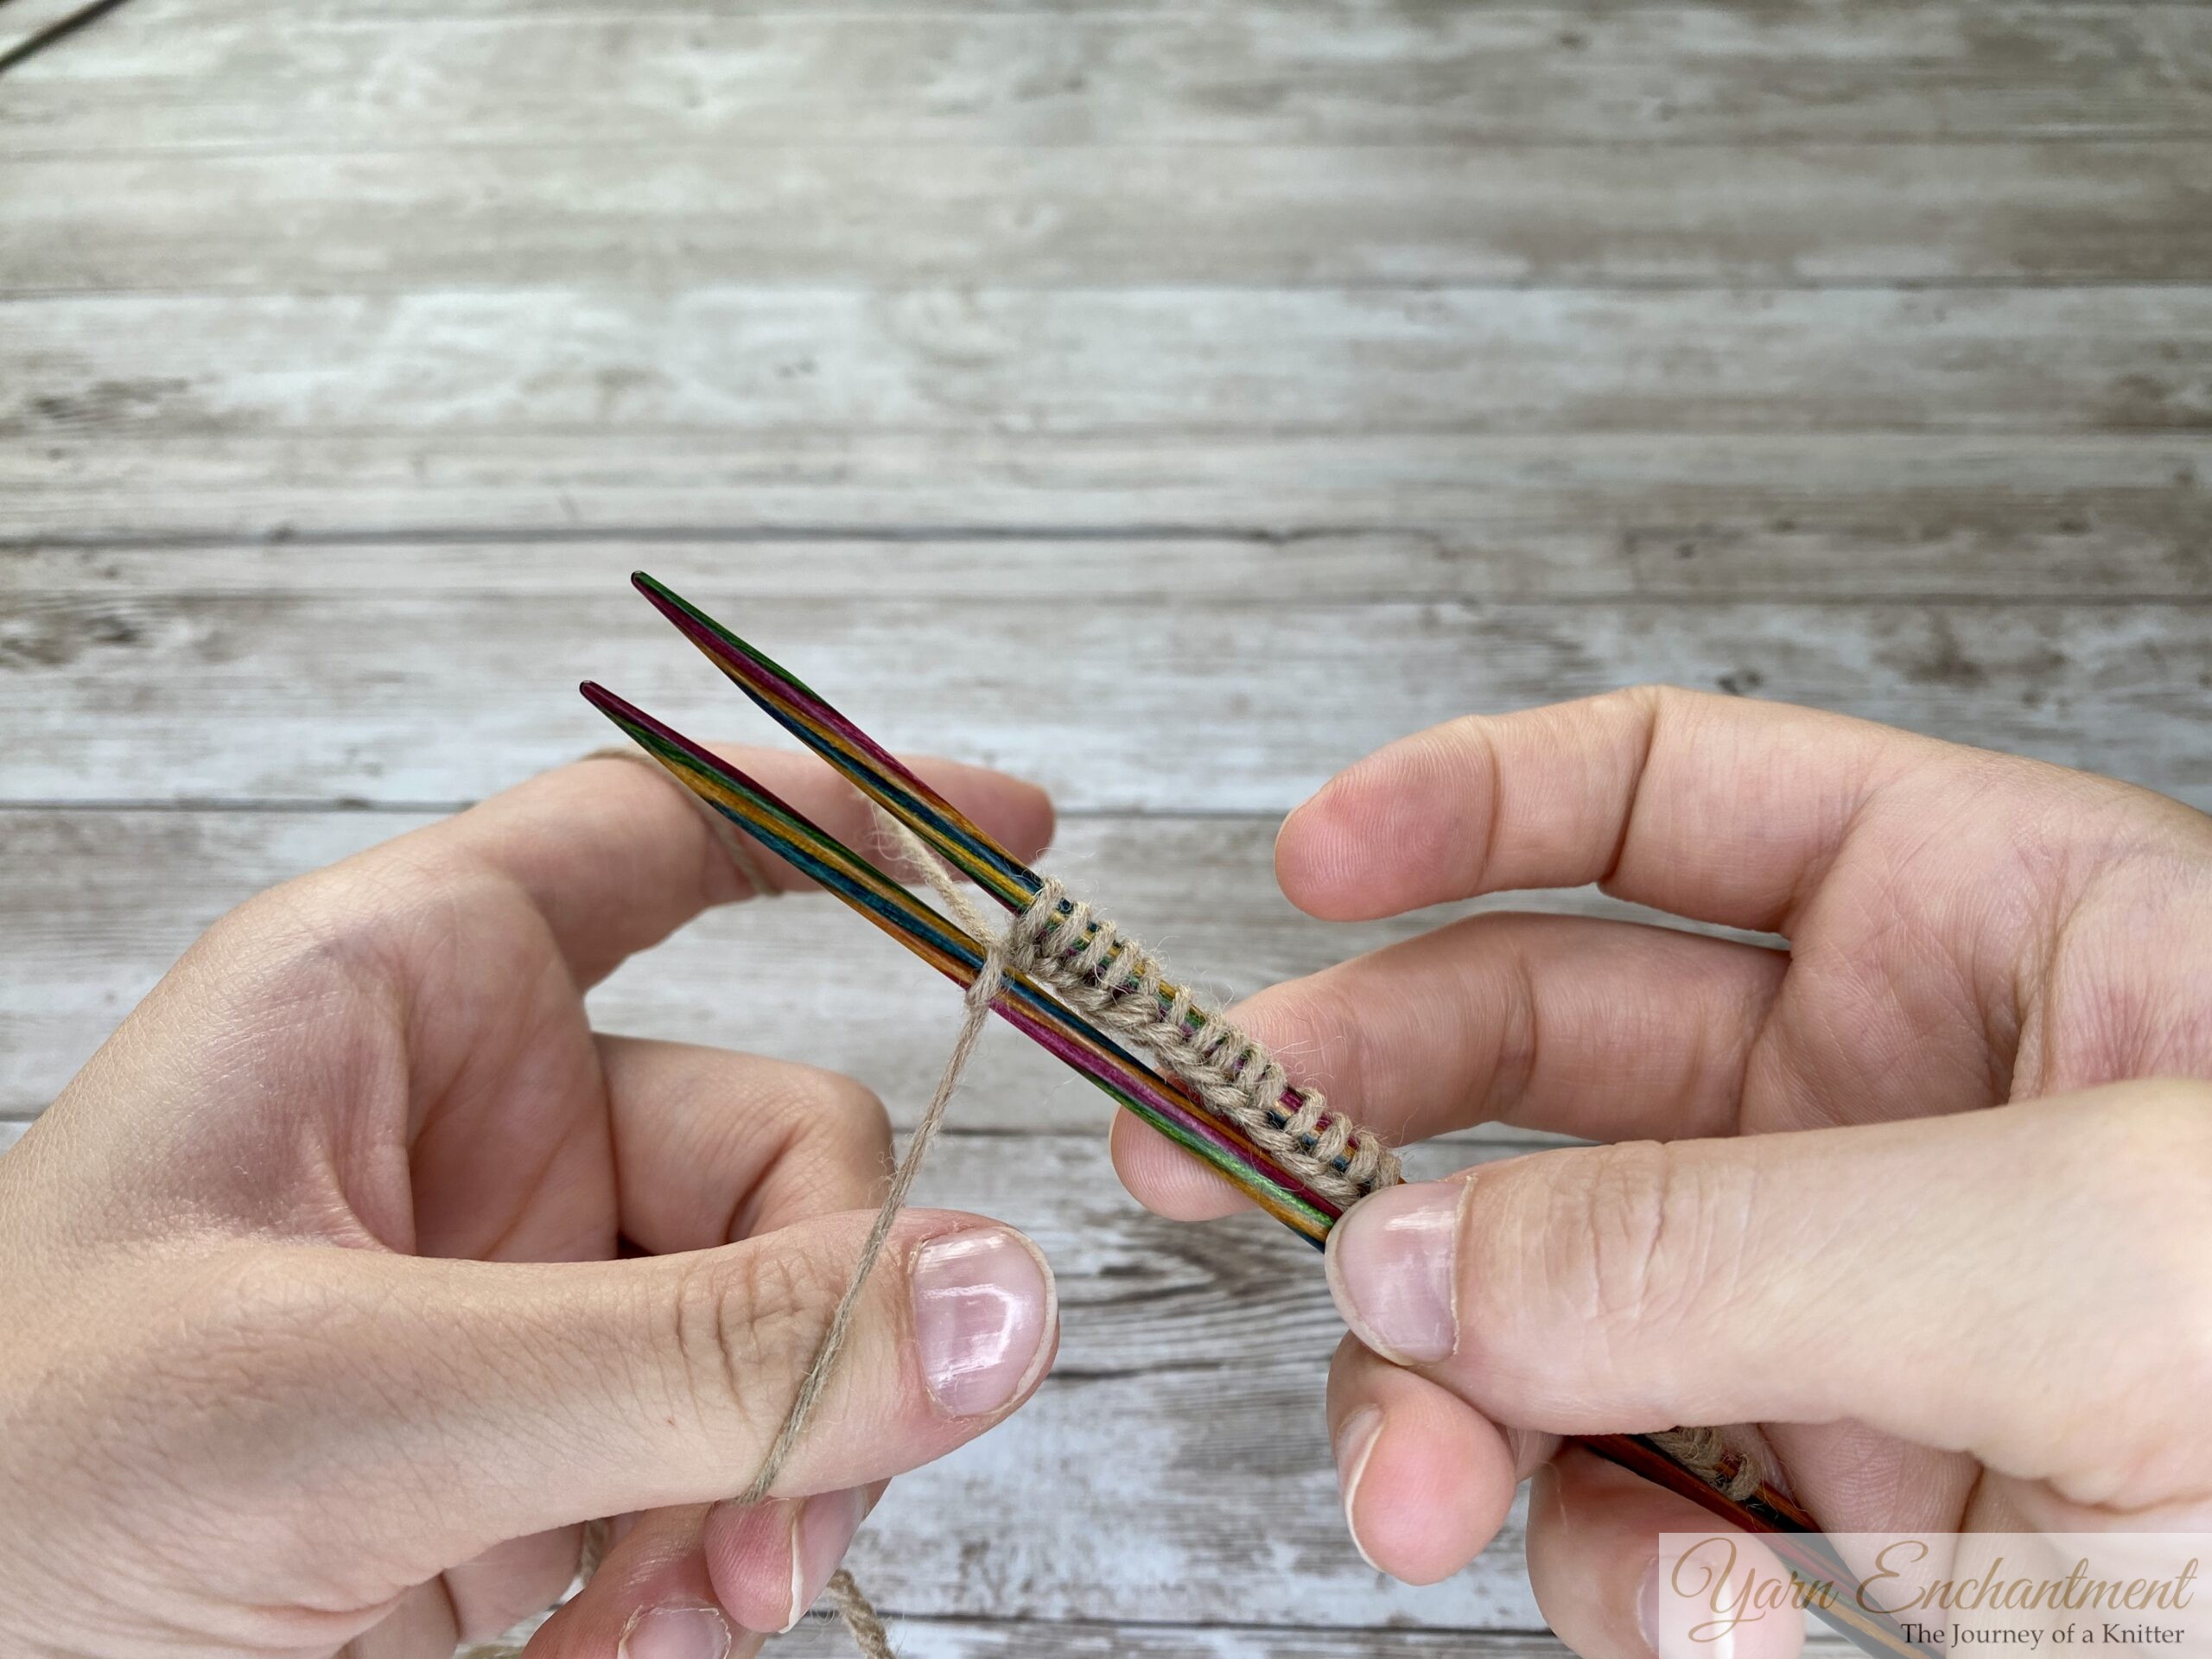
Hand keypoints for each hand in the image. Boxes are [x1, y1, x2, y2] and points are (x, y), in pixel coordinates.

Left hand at [0, 749, 1059, 1658]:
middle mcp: (473, 1131)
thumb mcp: (345, 1412)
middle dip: (815, 1335)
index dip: (841, 813)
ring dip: (767, 1485)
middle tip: (769, 1518)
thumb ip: (687, 1356)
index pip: (654, 835)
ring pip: (783, 1329)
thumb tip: (999, 1296)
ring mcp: (513, 1298)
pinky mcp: (527, 1455)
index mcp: (390, 1001)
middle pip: (782, 1150)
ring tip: (666, 1624)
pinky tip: (610, 1653)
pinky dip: (706, 1570)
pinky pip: (722, 1466)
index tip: (1018, 837)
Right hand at [1115, 687, 2211, 1658]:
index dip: (1472, 804)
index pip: (1678, 797)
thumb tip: (1406, 1254)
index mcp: (1998, 933)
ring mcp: (1851, 1314)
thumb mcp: (2088, 1266)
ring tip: (1422, 1490)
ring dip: (1453, 1397)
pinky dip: (1611, 1568)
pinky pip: (1633, 1498)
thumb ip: (1718, 1242)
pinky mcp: (1841, 1509)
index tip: (1303, 860)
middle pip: (1545, 1053)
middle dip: (1372, 1118)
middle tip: (1213, 1173)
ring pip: (1549, 1303)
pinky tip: (1693, 1623)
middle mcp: (1896, 1109)